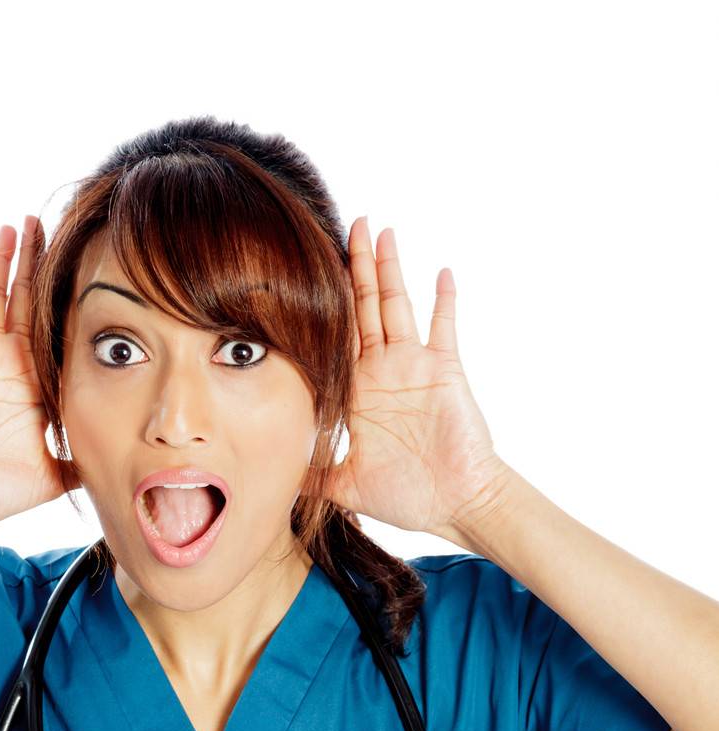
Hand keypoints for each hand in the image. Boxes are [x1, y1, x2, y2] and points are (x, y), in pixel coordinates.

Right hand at [0, 219, 78, 533]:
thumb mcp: (50, 479)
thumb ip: (82, 466)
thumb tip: (122, 471)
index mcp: (38, 386)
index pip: (61, 335)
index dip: (75, 306)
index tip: (94, 273)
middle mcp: (12, 364)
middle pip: (32, 302)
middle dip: (43, 265)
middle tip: (57, 224)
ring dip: (6, 262)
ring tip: (18, 224)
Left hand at [309, 219, 508, 541]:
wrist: (456, 505)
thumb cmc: (409, 497)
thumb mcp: (346, 487)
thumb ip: (311, 477)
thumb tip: (273, 483)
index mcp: (358, 393)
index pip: (334, 337)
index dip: (321, 306)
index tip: (303, 272)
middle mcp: (384, 371)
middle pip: (364, 307)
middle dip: (354, 267)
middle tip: (345, 225)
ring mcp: (416, 366)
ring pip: (397, 306)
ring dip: (389, 268)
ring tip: (380, 230)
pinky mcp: (445, 370)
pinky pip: (444, 327)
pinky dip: (444, 301)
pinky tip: (442, 271)